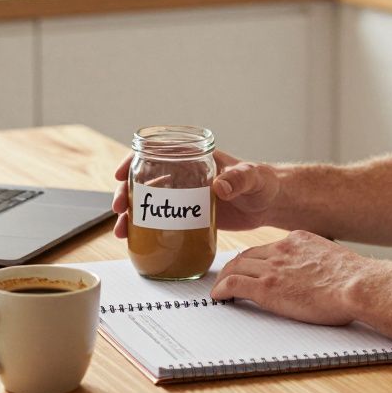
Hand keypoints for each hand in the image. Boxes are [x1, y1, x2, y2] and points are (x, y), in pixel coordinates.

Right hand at [110, 149, 281, 237]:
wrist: (271, 204)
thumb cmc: (264, 182)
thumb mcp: (253, 176)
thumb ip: (239, 178)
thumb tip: (221, 185)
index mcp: (196, 157)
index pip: (157, 151)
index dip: (134, 160)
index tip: (121, 174)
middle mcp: (185, 174)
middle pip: (145, 179)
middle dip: (127, 193)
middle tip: (120, 209)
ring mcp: (185, 196)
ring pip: (149, 202)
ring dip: (132, 214)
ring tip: (122, 231)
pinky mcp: (189, 215)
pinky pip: (163, 220)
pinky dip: (147, 229)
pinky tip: (136, 240)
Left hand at [209, 230, 381, 325]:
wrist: (357, 285)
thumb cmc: (355, 281)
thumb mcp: (333, 260)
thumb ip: (319, 262)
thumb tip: (321, 276)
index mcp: (298, 240)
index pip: (267, 248)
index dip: (254, 258)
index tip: (249, 265)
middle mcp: (282, 250)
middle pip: (247, 255)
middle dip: (234, 265)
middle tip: (227, 275)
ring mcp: (273, 268)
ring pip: (236, 267)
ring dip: (225, 277)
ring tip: (219, 287)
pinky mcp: (267, 288)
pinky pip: (234, 284)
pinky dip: (222, 289)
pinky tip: (217, 296)